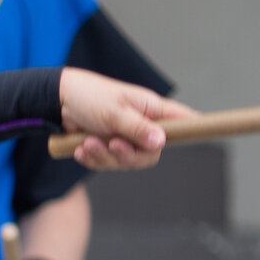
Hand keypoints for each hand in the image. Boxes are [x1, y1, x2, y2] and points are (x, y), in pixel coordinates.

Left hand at [54, 71, 193, 169]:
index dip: (194, 129)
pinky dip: (93, 159)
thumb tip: (161, 142)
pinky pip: (107, 163)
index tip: (204, 134)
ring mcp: (124, 137)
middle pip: (150, 153)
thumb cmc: (88, 96)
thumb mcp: (114, 111)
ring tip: (87, 143)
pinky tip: (80, 149)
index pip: (183, 121)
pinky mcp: (106, 147)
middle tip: (111, 144)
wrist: (56, 101)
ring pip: (126, 161)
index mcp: (152, 109)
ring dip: (105, 157)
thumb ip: (137, 128)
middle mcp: (142, 125)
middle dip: (128, 155)